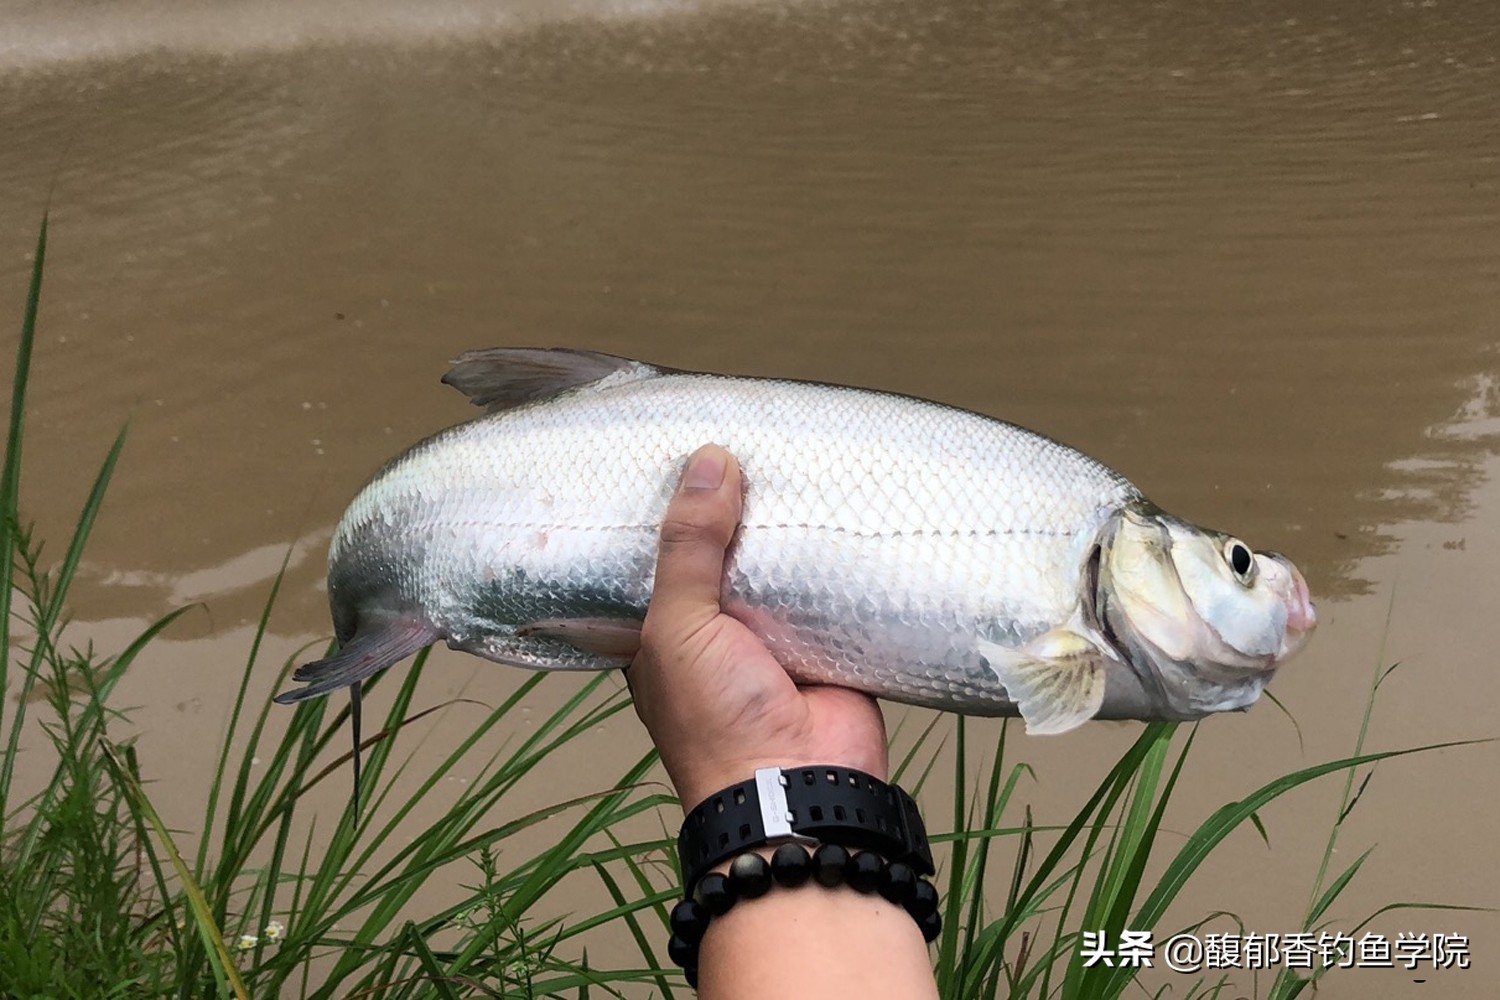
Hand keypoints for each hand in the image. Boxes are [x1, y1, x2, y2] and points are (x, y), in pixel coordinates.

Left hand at [628, 444, 888, 811]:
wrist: (800, 786)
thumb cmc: (717, 718)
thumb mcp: (679, 625)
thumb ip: (688, 546)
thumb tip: (708, 461)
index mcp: (666, 633)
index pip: (662, 557)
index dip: (669, 509)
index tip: (680, 449)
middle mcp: (718, 632)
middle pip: (727, 555)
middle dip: (738, 509)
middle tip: (750, 435)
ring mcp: (777, 638)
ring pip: (782, 567)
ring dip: (791, 528)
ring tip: (800, 454)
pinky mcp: (832, 643)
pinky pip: (835, 589)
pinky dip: (841, 557)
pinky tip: (848, 503)